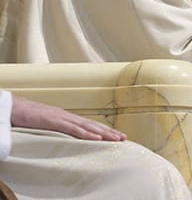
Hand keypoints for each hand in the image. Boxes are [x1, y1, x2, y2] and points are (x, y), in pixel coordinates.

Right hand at [11, 95, 126, 141]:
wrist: (12, 107)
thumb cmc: (27, 116)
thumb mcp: (46, 125)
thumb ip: (58, 129)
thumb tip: (67, 137)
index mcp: (67, 118)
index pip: (90, 125)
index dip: (104, 130)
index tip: (116, 136)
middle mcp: (68, 116)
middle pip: (93, 125)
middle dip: (109, 132)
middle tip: (124, 138)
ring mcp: (62, 118)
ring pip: (87, 127)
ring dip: (103, 133)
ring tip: (116, 139)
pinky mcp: (53, 121)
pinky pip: (72, 129)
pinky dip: (86, 134)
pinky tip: (96, 138)